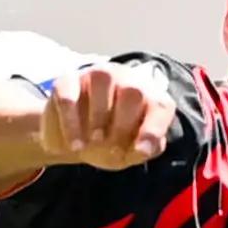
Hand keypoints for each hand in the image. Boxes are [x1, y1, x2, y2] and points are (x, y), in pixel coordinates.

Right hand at [40, 61, 173, 169]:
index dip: (153, 129)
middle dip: (123, 125)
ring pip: (103, 79)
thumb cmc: (111, 142)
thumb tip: (144, 148)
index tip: (139, 151)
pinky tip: (73, 144)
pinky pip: (70, 94)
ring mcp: (95, 75)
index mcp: (148, 97)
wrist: (74, 140)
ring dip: (98, 116)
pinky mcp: (67, 82)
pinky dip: (71, 122)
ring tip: (92, 143)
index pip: (160, 105)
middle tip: (112, 150)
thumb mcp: (130, 152)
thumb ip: (145, 149)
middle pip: (133, 90)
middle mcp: (125, 79)